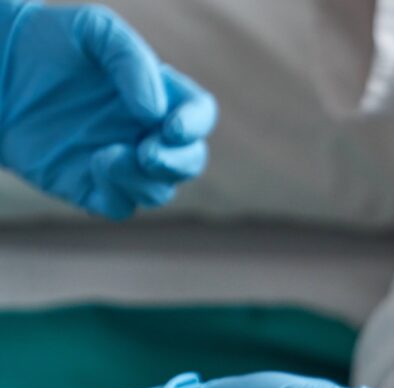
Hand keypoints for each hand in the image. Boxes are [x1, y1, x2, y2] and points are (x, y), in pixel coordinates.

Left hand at [0, 2, 216, 218]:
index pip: (199, 114)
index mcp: (159, 95)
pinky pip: (120, 206)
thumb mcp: (94, 30)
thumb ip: (131, 60)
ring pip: (159, 191)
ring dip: (145, 180)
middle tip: (148, 153)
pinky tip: (95, 165)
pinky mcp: (90, 186)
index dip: (195, 124)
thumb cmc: (48, 41)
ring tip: (107, 157)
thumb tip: (155, 112)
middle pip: (189, 161)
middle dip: (178, 162)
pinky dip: (118, 195)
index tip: (171, 128)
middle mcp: (146, 133)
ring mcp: (121, 162)